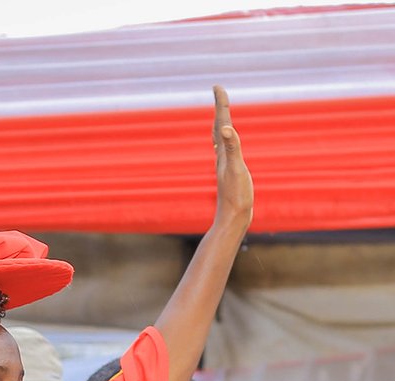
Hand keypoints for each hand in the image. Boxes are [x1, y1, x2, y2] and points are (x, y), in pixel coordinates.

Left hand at [212, 84, 253, 230]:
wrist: (232, 219)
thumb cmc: (236, 196)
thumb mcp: (236, 169)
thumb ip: (231, 148)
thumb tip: (225, 128)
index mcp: (223, 152)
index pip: (222, 122)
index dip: (221, 104)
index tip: (217, 86)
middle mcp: (222, 157)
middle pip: (219, 127)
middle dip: (220, 109)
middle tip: (219, 92)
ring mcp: (225, 166)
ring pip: (221, 140)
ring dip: (222, 124)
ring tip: (221, 115)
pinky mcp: (230, 175)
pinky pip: (227, 153)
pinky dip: (227, 143)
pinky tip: (226, 146)